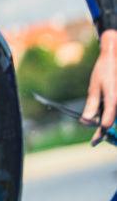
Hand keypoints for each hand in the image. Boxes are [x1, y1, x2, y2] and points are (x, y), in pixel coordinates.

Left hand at [82, 29, 116, 144]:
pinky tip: (103, 117)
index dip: (100, 134)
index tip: (93, 143)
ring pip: (116, 118)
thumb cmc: (104, 71)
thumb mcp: (94, 87)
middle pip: (114, 124)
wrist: (115, 57)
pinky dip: (111, 115)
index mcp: (113, 100)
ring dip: (108, 123)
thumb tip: (85, 121)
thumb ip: (92, 105)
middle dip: (105, 133)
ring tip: (98, 131)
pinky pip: (115, 111)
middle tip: (95, 141)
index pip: (108, 124)